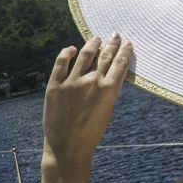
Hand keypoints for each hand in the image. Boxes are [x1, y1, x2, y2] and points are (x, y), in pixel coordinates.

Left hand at [42, 34, 132, 168]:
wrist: (68, 147)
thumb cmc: (90, 134)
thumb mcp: (107, 111)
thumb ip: (109, 91)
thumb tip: (111, 73)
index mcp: (108, 90)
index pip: (120, 63)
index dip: (125, 51)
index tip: (128, 43)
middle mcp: (91, 82)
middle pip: (105, 56)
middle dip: (112, 44)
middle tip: (115, 35)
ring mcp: (72, 82)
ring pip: (85, 55)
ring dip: (92, 44)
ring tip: (96, 38)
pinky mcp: (55, 85)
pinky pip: (61, 62)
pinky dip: (67, 53)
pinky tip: (72, 49)